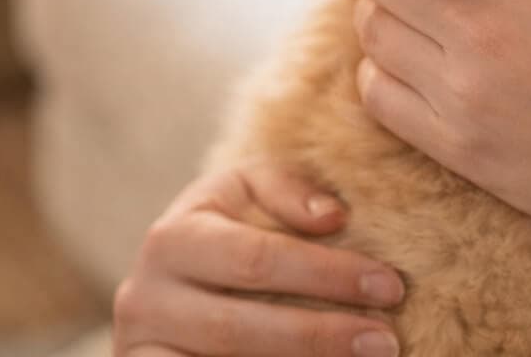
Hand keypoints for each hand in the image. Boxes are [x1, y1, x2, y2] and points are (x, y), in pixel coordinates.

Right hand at [113, 163, 405, 356]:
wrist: (172, 279)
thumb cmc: (229, 226)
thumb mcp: (249, 192)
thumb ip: (288, 190)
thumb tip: (333, 217)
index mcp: (173, 238)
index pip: (256, 258)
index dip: (327, 274)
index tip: (390, 286)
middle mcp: (144, 298)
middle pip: (238, 327)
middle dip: (319, 335)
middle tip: (385, 341)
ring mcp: (140, 349)